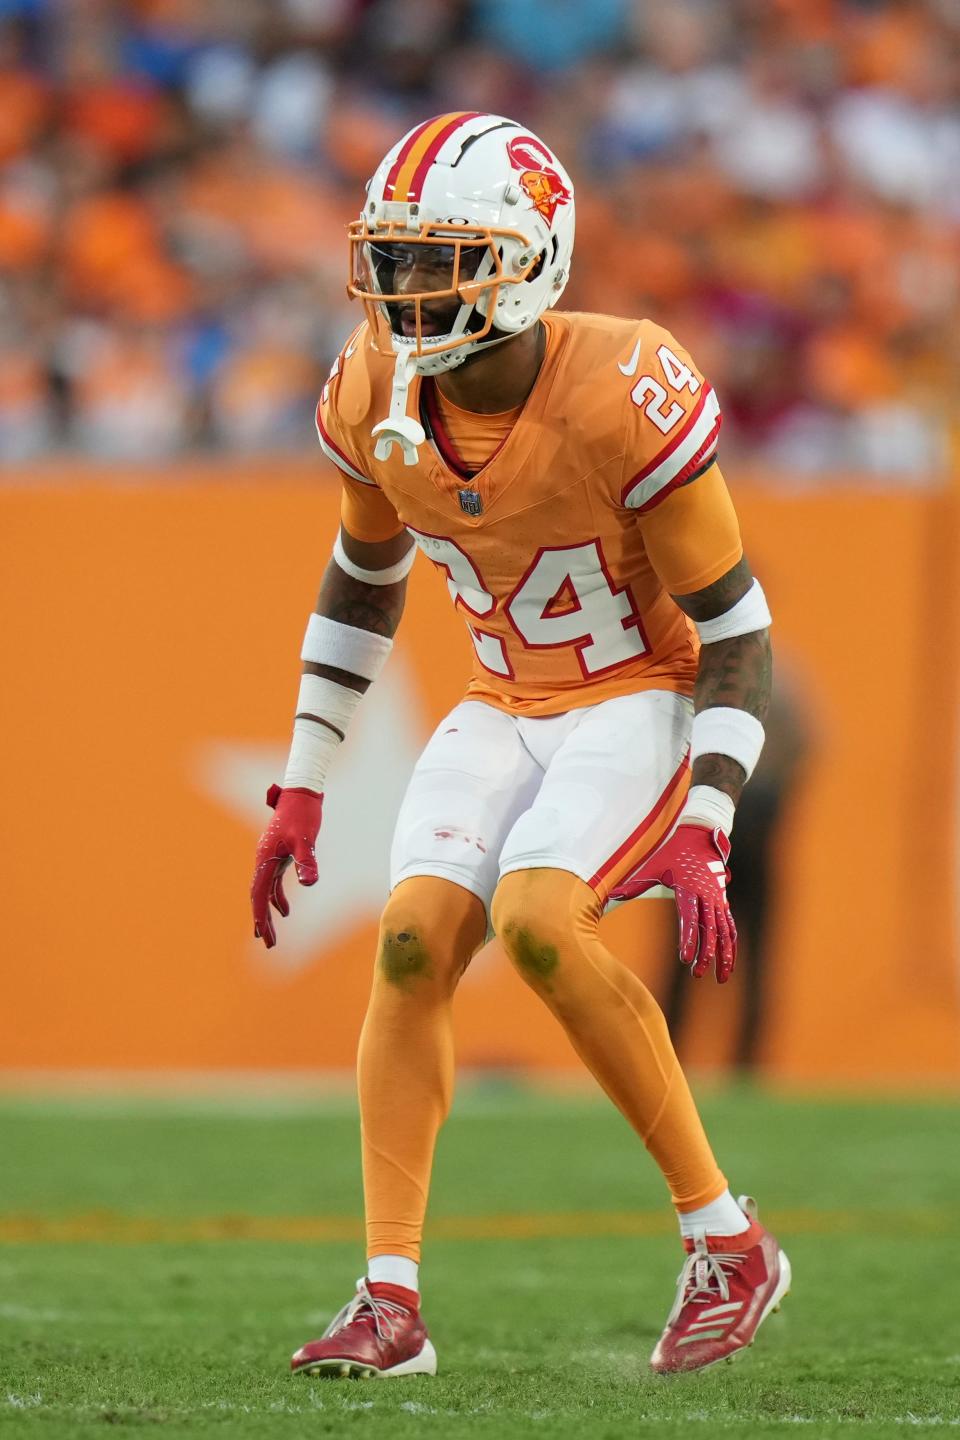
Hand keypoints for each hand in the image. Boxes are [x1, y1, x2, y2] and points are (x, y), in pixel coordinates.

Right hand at [251, 784, 322, 948]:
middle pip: (259, 897)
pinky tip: (286, 911)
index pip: (259, 894)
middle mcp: (263, 861)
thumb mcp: (306, 840)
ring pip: (265, 892)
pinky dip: (278, 898)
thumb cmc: (303, 815)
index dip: (261, 916)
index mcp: (265, 859)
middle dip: (263, 921)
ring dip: (268, 913)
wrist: (300, 795)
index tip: (264, 936)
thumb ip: (307, 861)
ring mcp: (270, 859)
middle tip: (269, 944)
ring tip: (270, 936)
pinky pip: (274, 883)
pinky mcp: (279, 856)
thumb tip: (309, 884)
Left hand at [610, 824, 736, 982]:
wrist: (699, 836)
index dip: (689, 939)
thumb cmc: (672, 853)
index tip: (685, 959)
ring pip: (724, 932)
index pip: (690, 918)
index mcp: (689, 889)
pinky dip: (731, 945)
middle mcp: (707, 896)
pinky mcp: (722, 902)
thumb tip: (612, 895)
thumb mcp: (653, 865)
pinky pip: (729, 926)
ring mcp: (718, 900)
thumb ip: (635, 885)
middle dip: (707, 953)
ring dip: (724, 955)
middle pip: (710, 929)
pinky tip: (728, 964)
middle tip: (698, 973)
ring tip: (720, 979)